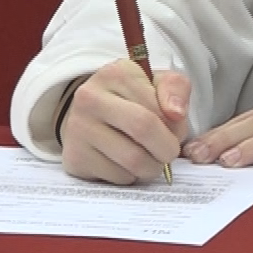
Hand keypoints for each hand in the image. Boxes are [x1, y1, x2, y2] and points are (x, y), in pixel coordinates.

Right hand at [58, 62, 191, 184]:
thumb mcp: (158, 83)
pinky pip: (118, 177)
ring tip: (150, 158)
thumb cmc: (131, 100)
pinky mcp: (75, 157)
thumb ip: (175, 89)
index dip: (176, 128)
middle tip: (169, 152)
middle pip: (143, 130)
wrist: (90, 117)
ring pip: (133, 161)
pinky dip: (131, 176)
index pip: (157, 109)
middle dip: (166, 149)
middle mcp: (90, 98)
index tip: (174, 131)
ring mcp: (78, 129)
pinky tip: (126, 163)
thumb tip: (176, 113)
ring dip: (152, 167)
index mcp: (115, 74)